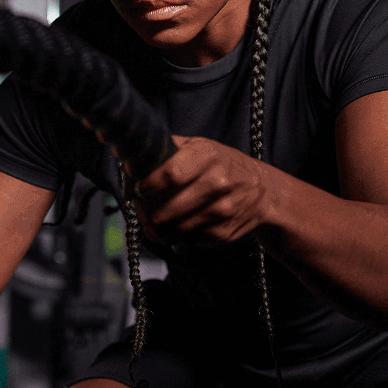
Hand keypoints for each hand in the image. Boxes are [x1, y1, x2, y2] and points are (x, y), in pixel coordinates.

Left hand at [134, 136, 271, 245]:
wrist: (262, 190)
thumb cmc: (222, 165)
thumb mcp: (199, 147)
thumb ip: (166, 150)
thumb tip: (126, 155)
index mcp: (208, 155)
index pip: (170, 174)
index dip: (148, 185)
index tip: (139, 189)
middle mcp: (219, 181)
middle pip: (169, 207)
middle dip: (147, 212)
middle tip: (139, 210)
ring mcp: (223, 209)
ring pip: (175, 228)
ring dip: (157, 228)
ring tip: (151, 220)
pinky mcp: (223, 232)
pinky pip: (187, 241)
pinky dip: (174, 237)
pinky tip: (171, 227)